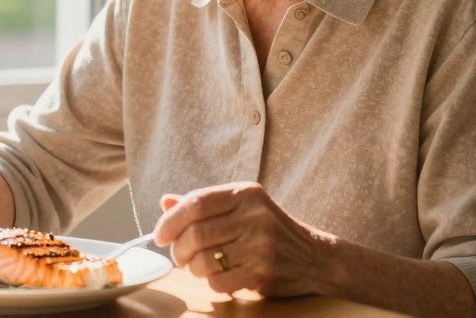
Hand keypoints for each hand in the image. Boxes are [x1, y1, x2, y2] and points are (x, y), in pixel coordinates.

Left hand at [153, 182, 336, 297]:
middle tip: (178, 256)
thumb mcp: (243, 208)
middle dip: (178, 249)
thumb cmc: (271, 231)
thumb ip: (205, 205)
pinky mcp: (263, 273)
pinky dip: (212, 282)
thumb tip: (165, 202)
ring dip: (193, 268)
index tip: (159, 235)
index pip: (196, 202)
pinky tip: (219, 277)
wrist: (316, 258)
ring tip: (197, 267)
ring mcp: (260, 245)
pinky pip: (219, 281)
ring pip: (204, 260)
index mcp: (246, 193)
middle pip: (196, 233)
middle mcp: (254, 216)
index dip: (170, 220)